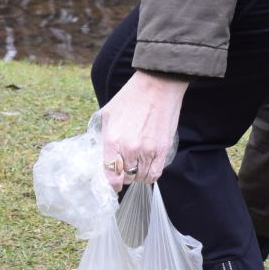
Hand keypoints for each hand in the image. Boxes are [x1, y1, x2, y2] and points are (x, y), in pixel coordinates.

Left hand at [100, 71, 188, 189]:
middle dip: (125, 176)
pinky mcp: (163, 149)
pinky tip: (148, 169)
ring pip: (141, 177)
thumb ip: (105, 135)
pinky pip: (156, 173)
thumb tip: (106, 152)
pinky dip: (151, 175)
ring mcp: (148, 150)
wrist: (158, 85)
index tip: (114, 184)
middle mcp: (129, 149)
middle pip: (126, 177)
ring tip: (138, 168)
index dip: (112, 182)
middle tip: (126, 171)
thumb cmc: (132, 96)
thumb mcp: (108, 113)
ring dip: (138, 175)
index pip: (110, 173)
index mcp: (113, 140)